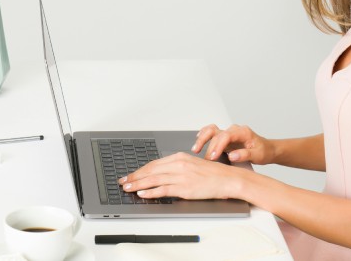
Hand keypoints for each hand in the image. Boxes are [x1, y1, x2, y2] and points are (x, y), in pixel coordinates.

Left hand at [118, 152, 245, 199]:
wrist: (228, 179)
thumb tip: (161, 174)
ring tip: (128, 188)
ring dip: (138, 184)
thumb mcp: (192, 165)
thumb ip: (177, 167)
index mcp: (180, 157)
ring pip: (154, 180)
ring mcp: (181, 176)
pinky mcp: (185, 188)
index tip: (130, 175)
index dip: (139, 170)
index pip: (154, 164)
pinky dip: (151, 192)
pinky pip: (164, 190)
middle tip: (123, 182)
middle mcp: (179, 165)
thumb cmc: (212, 174)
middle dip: (134, 177)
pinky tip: (143, 193)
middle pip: (151, 171)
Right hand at [192, 124, 274, 164]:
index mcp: (243, 132)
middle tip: (206, 160)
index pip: (226, 135)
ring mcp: (228, 133)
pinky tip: (198, 141)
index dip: (218, 145)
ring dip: (202, 138)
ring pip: (211, 130)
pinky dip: (203, 135)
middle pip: (217, 133)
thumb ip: (245, 154)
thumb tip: (232, 155)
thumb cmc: (263, 151)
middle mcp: (234, 130)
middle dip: (209, 146)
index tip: (213, 157)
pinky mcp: (224, 138)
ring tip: (195, 149)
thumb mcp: (258, 155)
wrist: (267, 149)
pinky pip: (211, 133)